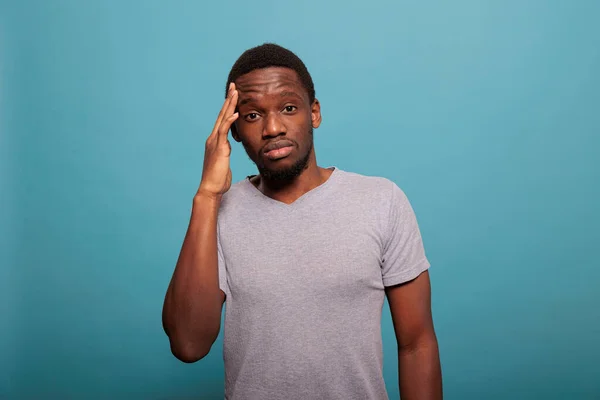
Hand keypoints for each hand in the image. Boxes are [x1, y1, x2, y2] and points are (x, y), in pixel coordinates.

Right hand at [197, 83, 238, 197]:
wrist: (211, 188)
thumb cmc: (218, 178)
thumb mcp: (223, 161)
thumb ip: (224, 152)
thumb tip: (228, 148)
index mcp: (215, 140)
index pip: (222, 119)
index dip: (228, 106)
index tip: (234, 94)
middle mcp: (213, 138)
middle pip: (222, 114)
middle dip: (228, 99)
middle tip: (234, 86)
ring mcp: (215, 142)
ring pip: (222, 119)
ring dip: (229, 105)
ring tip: (236, 92)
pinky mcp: (218, 148)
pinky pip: (224, 131)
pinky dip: (229, 121)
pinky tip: (236, 113)